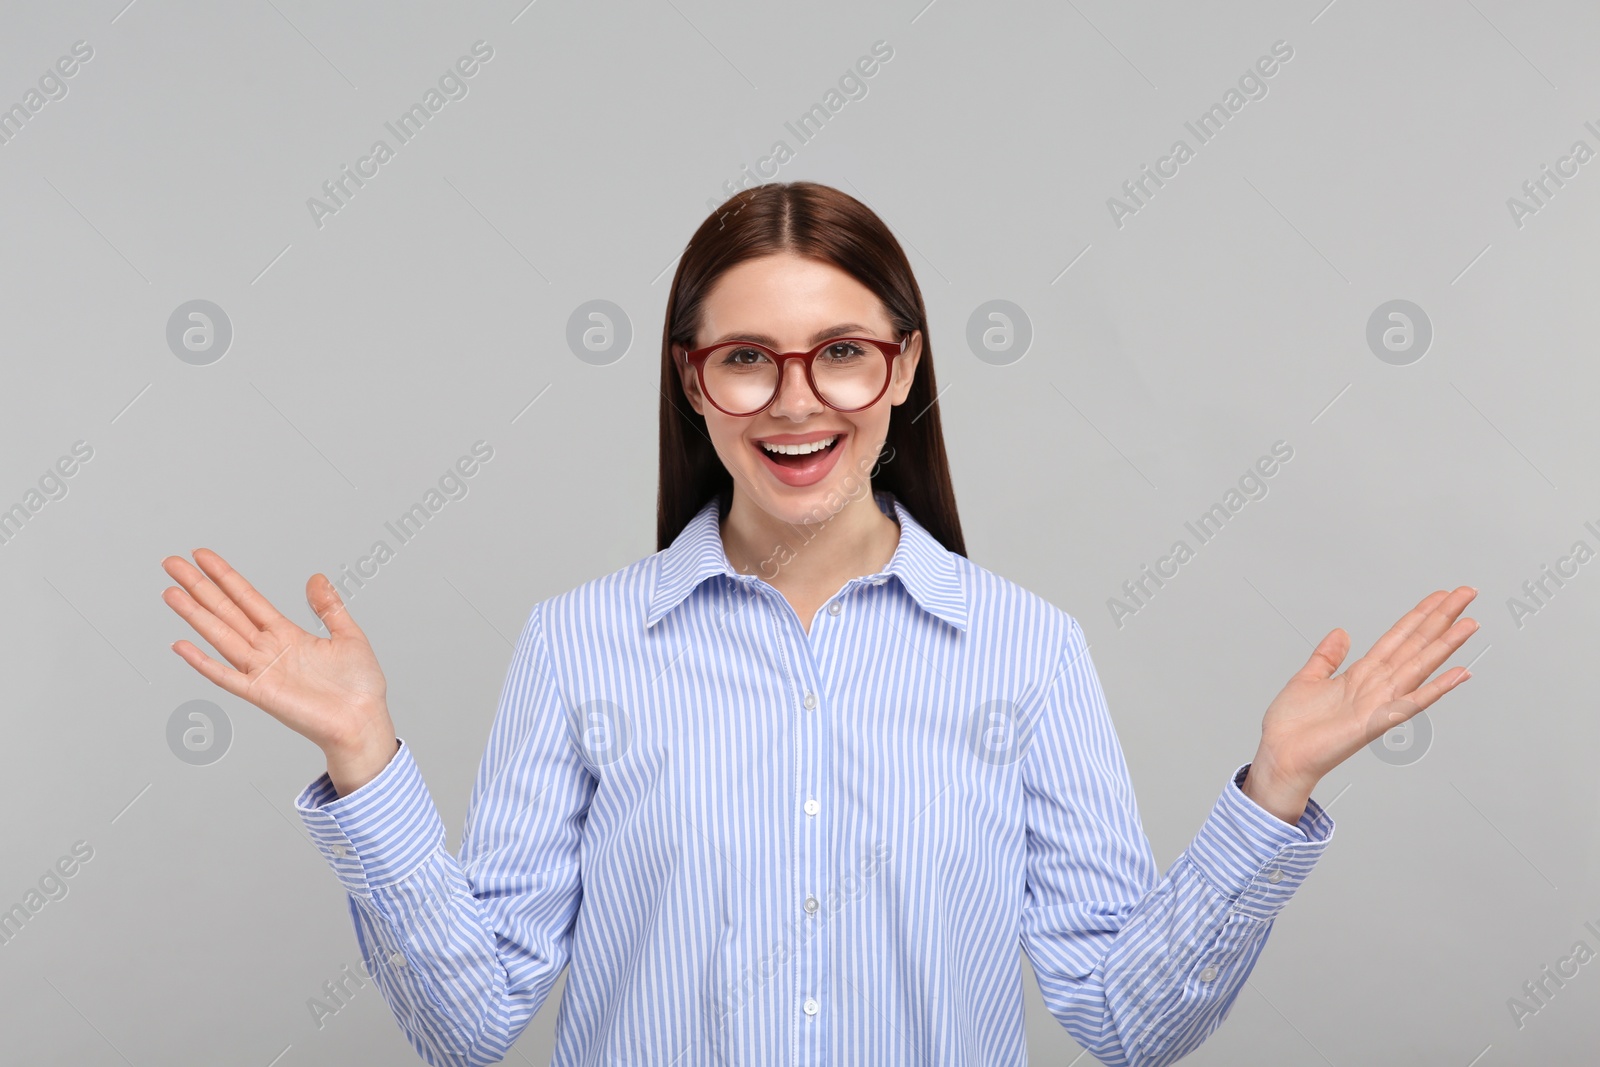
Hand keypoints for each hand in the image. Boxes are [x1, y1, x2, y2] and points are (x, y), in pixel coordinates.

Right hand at [161, 548, 396, 789]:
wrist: (363, 722)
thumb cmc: (358, 687)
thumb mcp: (348, 636)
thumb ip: (329, 607)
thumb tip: (316, 577)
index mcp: (287, 635)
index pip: (247, 599)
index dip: (225, 577)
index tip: (202, 556)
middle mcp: (267, 650)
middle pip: (226, 611)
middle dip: (199, 587)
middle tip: (171, 563)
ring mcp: (261, 671)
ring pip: (220, 636)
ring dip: (194, 615)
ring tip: (170, 592)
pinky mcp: (260, 694)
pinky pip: (225, 676)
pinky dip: (202, 662)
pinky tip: (181, 645)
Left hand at [1243, 586, 1478, 823]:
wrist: (1281, 756)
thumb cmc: (1292, 727)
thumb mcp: (1307, 679)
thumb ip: (1327, 657)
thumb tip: (1341, 632)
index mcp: (1361, 675)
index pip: (1398, 637)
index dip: (1420, 615)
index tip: (1442, 595)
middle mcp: (1376, 686)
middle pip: (1416, 644)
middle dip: (1441, 618)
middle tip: (1468, 593)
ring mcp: (1379, 702)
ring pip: (1420, 666)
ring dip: (1446, 645)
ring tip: (1470, 623)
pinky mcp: (1376, 722)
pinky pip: (1412, 702)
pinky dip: (1436, 688)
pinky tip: (1460, 673)